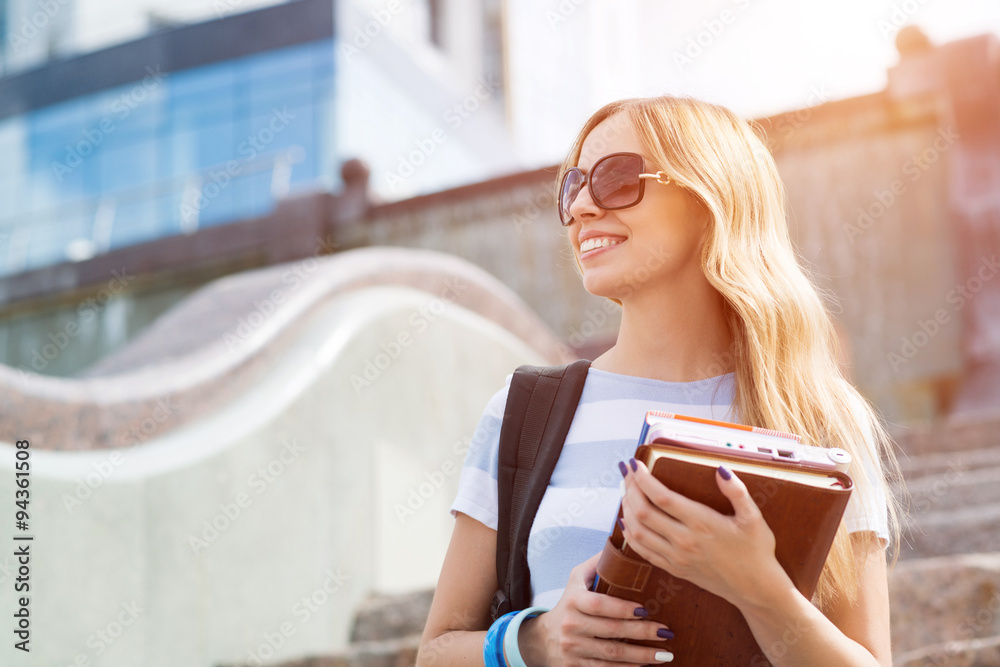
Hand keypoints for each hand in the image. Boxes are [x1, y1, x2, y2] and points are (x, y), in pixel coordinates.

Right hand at [520, 551, 675, 665]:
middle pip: (611, 630)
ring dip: (642, 656)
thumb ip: (598, 563)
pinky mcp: (576, 666)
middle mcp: (571, 625)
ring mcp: (573, 648)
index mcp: (573, 600)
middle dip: (642, 633)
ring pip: (612, 653)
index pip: (599, 605)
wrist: (544, 639)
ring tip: (665, 655)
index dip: (622, 608)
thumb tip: (623, 544)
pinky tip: (647, 666)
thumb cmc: (569, 602)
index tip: (645, 610)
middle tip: (666, 632)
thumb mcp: (576, 579)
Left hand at [618, 458, 789, 608]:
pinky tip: (627, 520)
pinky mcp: (674, 569)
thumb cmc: (756, 552)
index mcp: (702, 524)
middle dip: (630, 489)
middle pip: (643, 512)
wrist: (755, 589)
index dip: (643, 479)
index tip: (635, 464)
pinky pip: (642, 551)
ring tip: (626, 491)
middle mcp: (684, 541)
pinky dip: (630, 534)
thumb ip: (738, 492)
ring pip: (638, 531)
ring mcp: (676, 557)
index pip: (662, 497)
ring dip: (626, 508)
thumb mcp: (753, 519)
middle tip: (628, 473)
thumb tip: (721, 470)